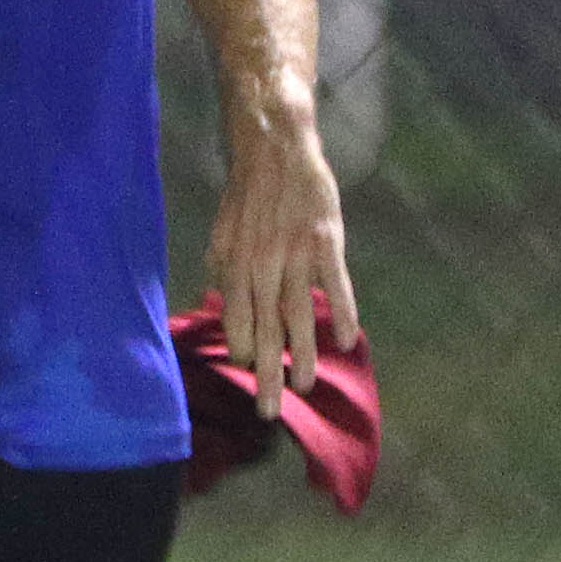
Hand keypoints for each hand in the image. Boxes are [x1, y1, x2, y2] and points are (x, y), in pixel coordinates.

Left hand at [208, 102, 355, 417]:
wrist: (275, 151)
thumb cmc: (246, 197)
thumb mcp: (221, 234)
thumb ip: (223, 272)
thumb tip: (215, 306)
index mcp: (234, 264)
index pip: (237, 319)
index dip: (242, 349)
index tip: (246, 376)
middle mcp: (262, 265)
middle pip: (265, 328)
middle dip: (266, 372)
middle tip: (268, 410)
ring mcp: (296, 255)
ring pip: (298, 314)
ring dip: (302, 354)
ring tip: (303, 387)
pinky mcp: (326, 242)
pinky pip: (335, 285)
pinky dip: (340, 312)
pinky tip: (345, 341)